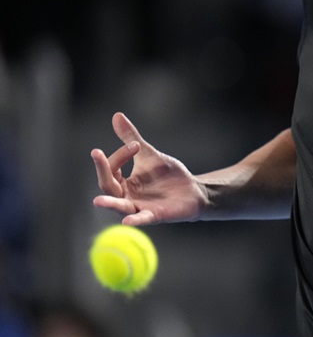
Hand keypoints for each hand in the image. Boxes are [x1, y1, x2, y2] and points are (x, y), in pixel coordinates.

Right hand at [90, 112, 207, 224]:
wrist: (193, 190)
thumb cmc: (167, 175)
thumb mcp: (148, 154)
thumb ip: (131, 138)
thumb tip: (117, 116)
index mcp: (123, 183)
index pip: (111, 169)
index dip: (119, 155)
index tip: (135, 144)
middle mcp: (127, 196)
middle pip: (108, 186)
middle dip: (103, 170)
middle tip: (97, 153)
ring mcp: (139, 207)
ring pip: (120, 206)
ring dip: (110, 203)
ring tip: (97, 200)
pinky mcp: (155, 215)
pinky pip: (142, 219)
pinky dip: (135, 220)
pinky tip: (128, 220)